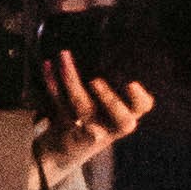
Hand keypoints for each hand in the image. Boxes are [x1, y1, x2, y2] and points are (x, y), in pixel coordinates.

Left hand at [37, 65, 155, 165]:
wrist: (61, 149)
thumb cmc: (91, 114)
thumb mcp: (104, 100)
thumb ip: (109, 77)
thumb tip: (109, 40)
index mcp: (126, 112)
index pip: (142, 107)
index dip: (139, 98)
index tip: (131, 83)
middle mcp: (112, 124)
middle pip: (122, 120)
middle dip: (110, 100)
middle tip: (95, 82)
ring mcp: (90, 128)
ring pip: (83, 107)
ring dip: (72, 79)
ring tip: (65, 57)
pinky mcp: (67, 127)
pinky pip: (59, 103)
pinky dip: (51, 83)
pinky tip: (47, 65)